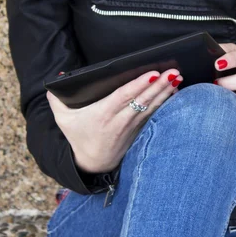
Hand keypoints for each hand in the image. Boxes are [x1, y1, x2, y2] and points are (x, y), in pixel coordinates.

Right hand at [46, 69, 182, 172]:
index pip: (124, 96)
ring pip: (152, 106)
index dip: (139, 85)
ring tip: (178, 78)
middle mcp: (120, 120)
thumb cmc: (78, 137)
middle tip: (173, 71)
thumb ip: (57, 100)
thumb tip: (57, 80)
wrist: (92, 164)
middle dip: (159, 85)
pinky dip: (166, 104)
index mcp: (103, 114)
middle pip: (142, 100)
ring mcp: (132, 127)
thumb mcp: (63, 120)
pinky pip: (154, 115)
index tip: (153, 74)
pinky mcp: (139, 131)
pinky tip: (175, 93)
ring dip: (166, 92)